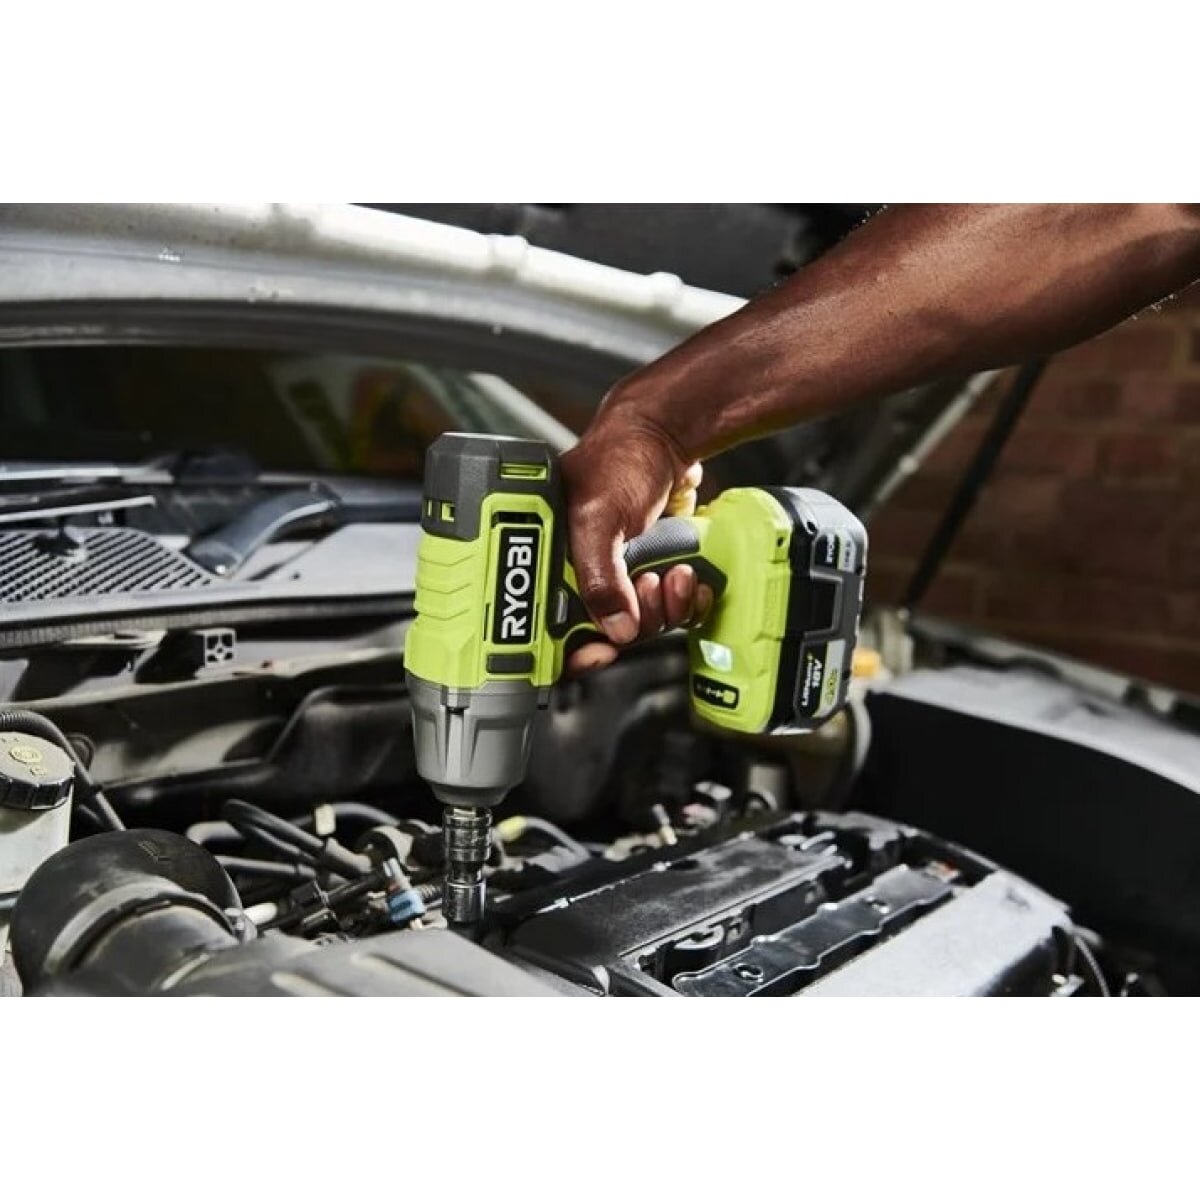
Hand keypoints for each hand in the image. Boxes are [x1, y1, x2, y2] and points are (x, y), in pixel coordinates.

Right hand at [559, 408, 713, 673]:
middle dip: (631, 624)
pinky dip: (681, 603)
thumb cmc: (617, 459)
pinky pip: (665, 612)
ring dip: (663, 610)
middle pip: (598, 636)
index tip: (599, 652)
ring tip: (670, 575)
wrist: (664, 438)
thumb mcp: (597, 517)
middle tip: (644, 589)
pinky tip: (685, 579)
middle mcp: (573, 576)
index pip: (544, 631)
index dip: (570, 652)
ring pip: (637, 628)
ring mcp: (613, 579)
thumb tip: (615, 627)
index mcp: (544, 563)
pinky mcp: (645, 576)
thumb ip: (599, 576)